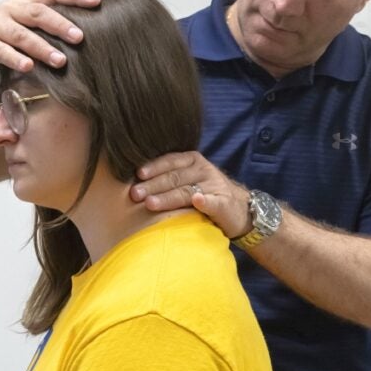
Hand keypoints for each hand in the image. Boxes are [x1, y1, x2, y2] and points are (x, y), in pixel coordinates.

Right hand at [0, 0, 100, 85]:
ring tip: (60, 61)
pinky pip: (2, 51)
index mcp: (26, 1)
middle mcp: (10, 9)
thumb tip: (87, 35)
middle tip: (79, 37)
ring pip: (22, 35)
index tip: (96, 3)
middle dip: (60, 24)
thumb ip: (51, 28)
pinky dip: (16, 59)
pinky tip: (29, 67)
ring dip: (43, 48)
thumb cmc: (8, 43)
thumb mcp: (30, 30)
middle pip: (38, 13)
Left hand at [130, 151, 251, 238]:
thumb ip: (166, 176)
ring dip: (168, 197)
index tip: (137, 174)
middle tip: (135, 195)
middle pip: (174, 177)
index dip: (153, 167)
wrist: (239, 209)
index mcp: (191, 161)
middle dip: (152, 186)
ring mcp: (214, 186)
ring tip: (151, 204)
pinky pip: (213, 202)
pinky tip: (197, 201)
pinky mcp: (224, 204)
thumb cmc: (204, 193)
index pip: (169, 161)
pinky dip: (205, 202)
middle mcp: (202, 170)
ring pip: (187, 190)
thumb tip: (132, 180)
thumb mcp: (187, 179)